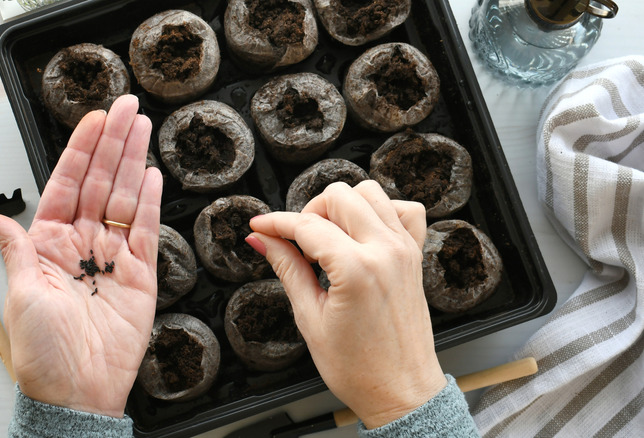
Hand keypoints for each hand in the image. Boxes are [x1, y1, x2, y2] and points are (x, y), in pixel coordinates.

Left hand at [0, 95, 162, 417]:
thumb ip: (14, 247)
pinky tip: (152, 174)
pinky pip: (144, 229)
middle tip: (127, 108)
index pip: (66, 183)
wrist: (78, 389)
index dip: (81, 150)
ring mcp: (113, 257)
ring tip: (142, 127)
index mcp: (48, 243)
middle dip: (113, 143)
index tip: (95, 120)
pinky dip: (149, 200)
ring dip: (134, 161)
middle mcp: (81, 244)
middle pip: (99, 182)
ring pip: (124, 197)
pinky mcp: (140, 273)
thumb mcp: (20, 293)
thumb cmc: (43, 351)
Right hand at [246, 180, 445, 428]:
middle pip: (339, 196)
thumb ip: (287, 268)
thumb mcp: (310, 318)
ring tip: (327, 237)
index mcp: (356, 269)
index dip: (275, 223)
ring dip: (342, 206)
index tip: (259, 226)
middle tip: (295, 241)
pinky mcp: (415, 256)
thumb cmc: (359, 368)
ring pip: (370, 192)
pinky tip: (362, 232)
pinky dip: (381, 210)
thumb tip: (262, 240)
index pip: (306, 225)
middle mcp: (385, 251)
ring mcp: (404, 250)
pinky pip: (404, 210)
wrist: (400, 391)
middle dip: (309, 212)